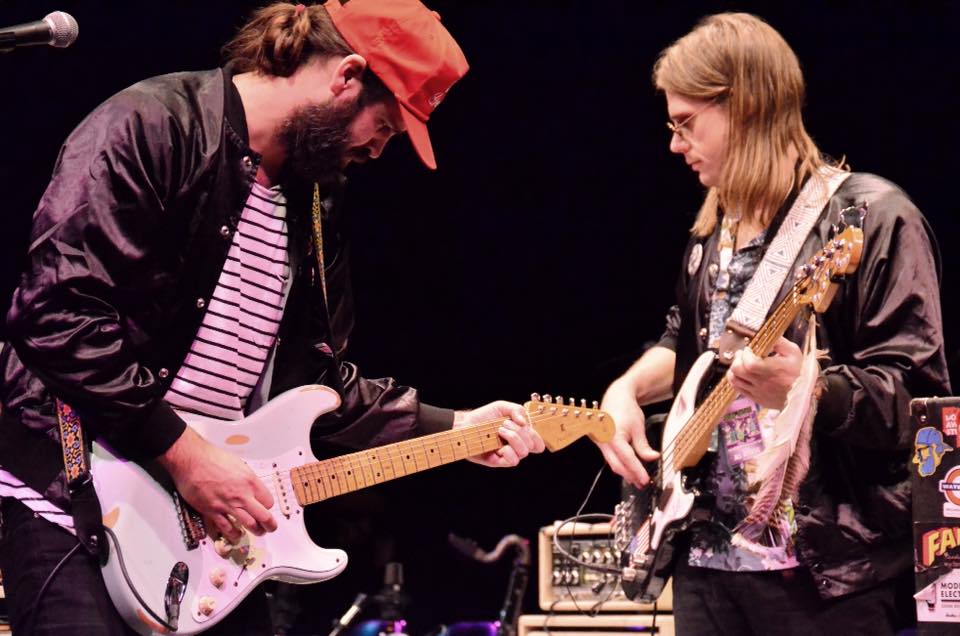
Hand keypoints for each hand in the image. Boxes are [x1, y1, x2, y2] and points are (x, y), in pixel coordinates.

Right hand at [158, 427, 277, 541]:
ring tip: (258, 532)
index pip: (268, 501)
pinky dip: (234, 534)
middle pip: (264, 516)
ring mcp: (227, 505)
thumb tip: (251, 486)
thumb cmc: (212, 458)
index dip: (268, 506)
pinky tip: (236, 534)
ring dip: (256, 531)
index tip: (266, 508)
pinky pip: (226, 528)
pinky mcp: (212, 511)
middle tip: (271, 528)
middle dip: (270, 525)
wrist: (191, 460)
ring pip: (249, 525)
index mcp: (250, 481)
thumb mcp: (238, 464)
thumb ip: (247, 478)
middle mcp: (241, 495)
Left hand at [457, 400, 545, 467]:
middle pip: (532, 445)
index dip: (536, 436)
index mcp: (520, 434)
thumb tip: (525, 422)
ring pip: (523, 453)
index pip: (537, 442)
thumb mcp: (502, 407)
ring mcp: (507, 453)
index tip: (525, 426)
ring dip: (514, 438)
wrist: (465, 424)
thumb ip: (517, 409)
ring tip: (500, 430)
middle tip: (504, 423)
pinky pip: (512, 461)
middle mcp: (515, 445)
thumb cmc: (483, 416)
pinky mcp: (498, 461)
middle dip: (520, 431)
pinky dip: (508, 451)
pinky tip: (499, 444)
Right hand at [596, 379, 659, 487]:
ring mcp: (600, 443)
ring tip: (637, 479)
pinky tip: (628, 469)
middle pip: (617, 465)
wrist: (615, 397)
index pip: (627, 459)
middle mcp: (604, 441)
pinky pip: (610, 458)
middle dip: (630, 476)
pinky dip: (620, 464)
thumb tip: (652, 458)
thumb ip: (643, 446)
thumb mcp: (638, 428)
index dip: (637, 471)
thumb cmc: (625, 409)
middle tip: (642, 483)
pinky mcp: (601, 443)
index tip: (645, 479)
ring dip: (625, 472)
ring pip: (612, 463)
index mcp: (613, 436)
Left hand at [725, 337, 802, 408]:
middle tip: (743, 354)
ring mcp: (757, 391)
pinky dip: (736, 379)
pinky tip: (742, 374)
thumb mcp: (793, 353)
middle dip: (738, 358)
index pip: (750, 364)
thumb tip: (766, 334)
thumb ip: (779, 342)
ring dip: (734, 369)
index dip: (745, 354)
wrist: (802, 394)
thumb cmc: (798, 372)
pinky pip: (737, 388)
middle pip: (737, 370)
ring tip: (742, 363)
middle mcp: (764, 382)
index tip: (750, 349)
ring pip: (734, 379)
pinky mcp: (755, 397)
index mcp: (774, 370)